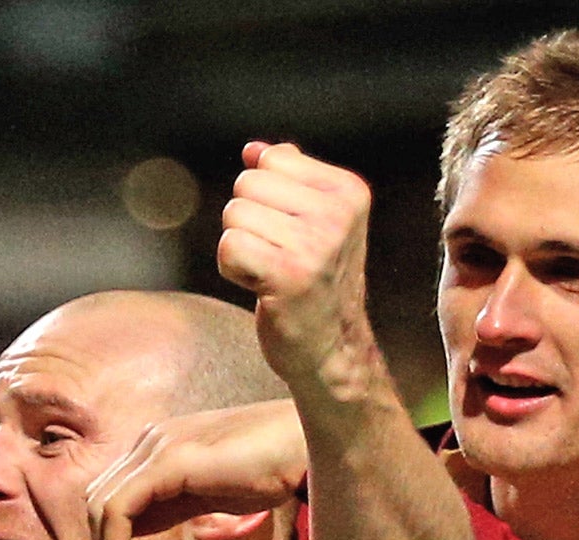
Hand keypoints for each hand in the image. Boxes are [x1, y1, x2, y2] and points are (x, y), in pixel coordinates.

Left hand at [84, 399, 307, 539]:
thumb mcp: (215, 495)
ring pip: (100, 509)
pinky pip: (118, 510)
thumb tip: (146, 527)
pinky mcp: (167, 462)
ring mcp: (155, 447)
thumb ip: (178, 505)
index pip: (114, 498)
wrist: (308, 447)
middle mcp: (149, 441)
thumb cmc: (275, 469)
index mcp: (158, 447)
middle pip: (97, 503)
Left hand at [218, 141, 386, 400]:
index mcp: (349, 191)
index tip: (293, 234)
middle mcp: (337, 213)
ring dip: (242, 248)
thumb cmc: (316, 285)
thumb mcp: (315, 223)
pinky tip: (262, 288)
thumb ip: (288, 180)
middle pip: (248, 184)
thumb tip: (253, 149)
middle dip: (250, 222)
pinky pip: (229, 246)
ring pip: (235, 214)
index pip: (271, 160)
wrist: (332, 350)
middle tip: (280, 258)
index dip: (267, 198)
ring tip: (273, 274)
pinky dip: (234, 270)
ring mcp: (316, 244)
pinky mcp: (288, 274)